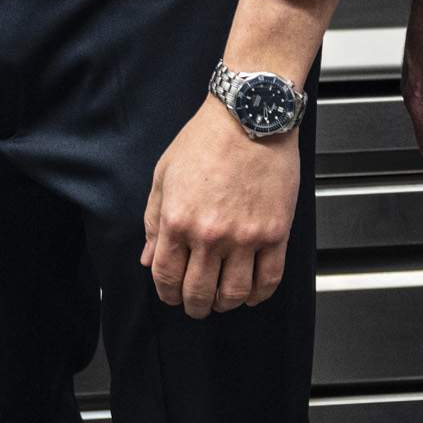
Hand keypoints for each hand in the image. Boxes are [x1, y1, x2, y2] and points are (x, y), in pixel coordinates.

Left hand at [143, 97, 300, 317]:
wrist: (250, 115)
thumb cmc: (206, 138)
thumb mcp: (164, 174)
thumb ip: (153, 220)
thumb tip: (148, 258)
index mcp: (177, 220)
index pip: (165, 276)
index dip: (167, 293)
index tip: (171, 295)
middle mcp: (209, 235)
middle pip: (198, 293)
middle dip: (194, 306)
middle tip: (197, 306)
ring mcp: (245, 236)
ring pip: (233, 294)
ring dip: (225, 304)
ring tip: (223, 300)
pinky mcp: (274, 232)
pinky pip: (269, 279)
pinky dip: (258, 295)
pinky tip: (251, 293)